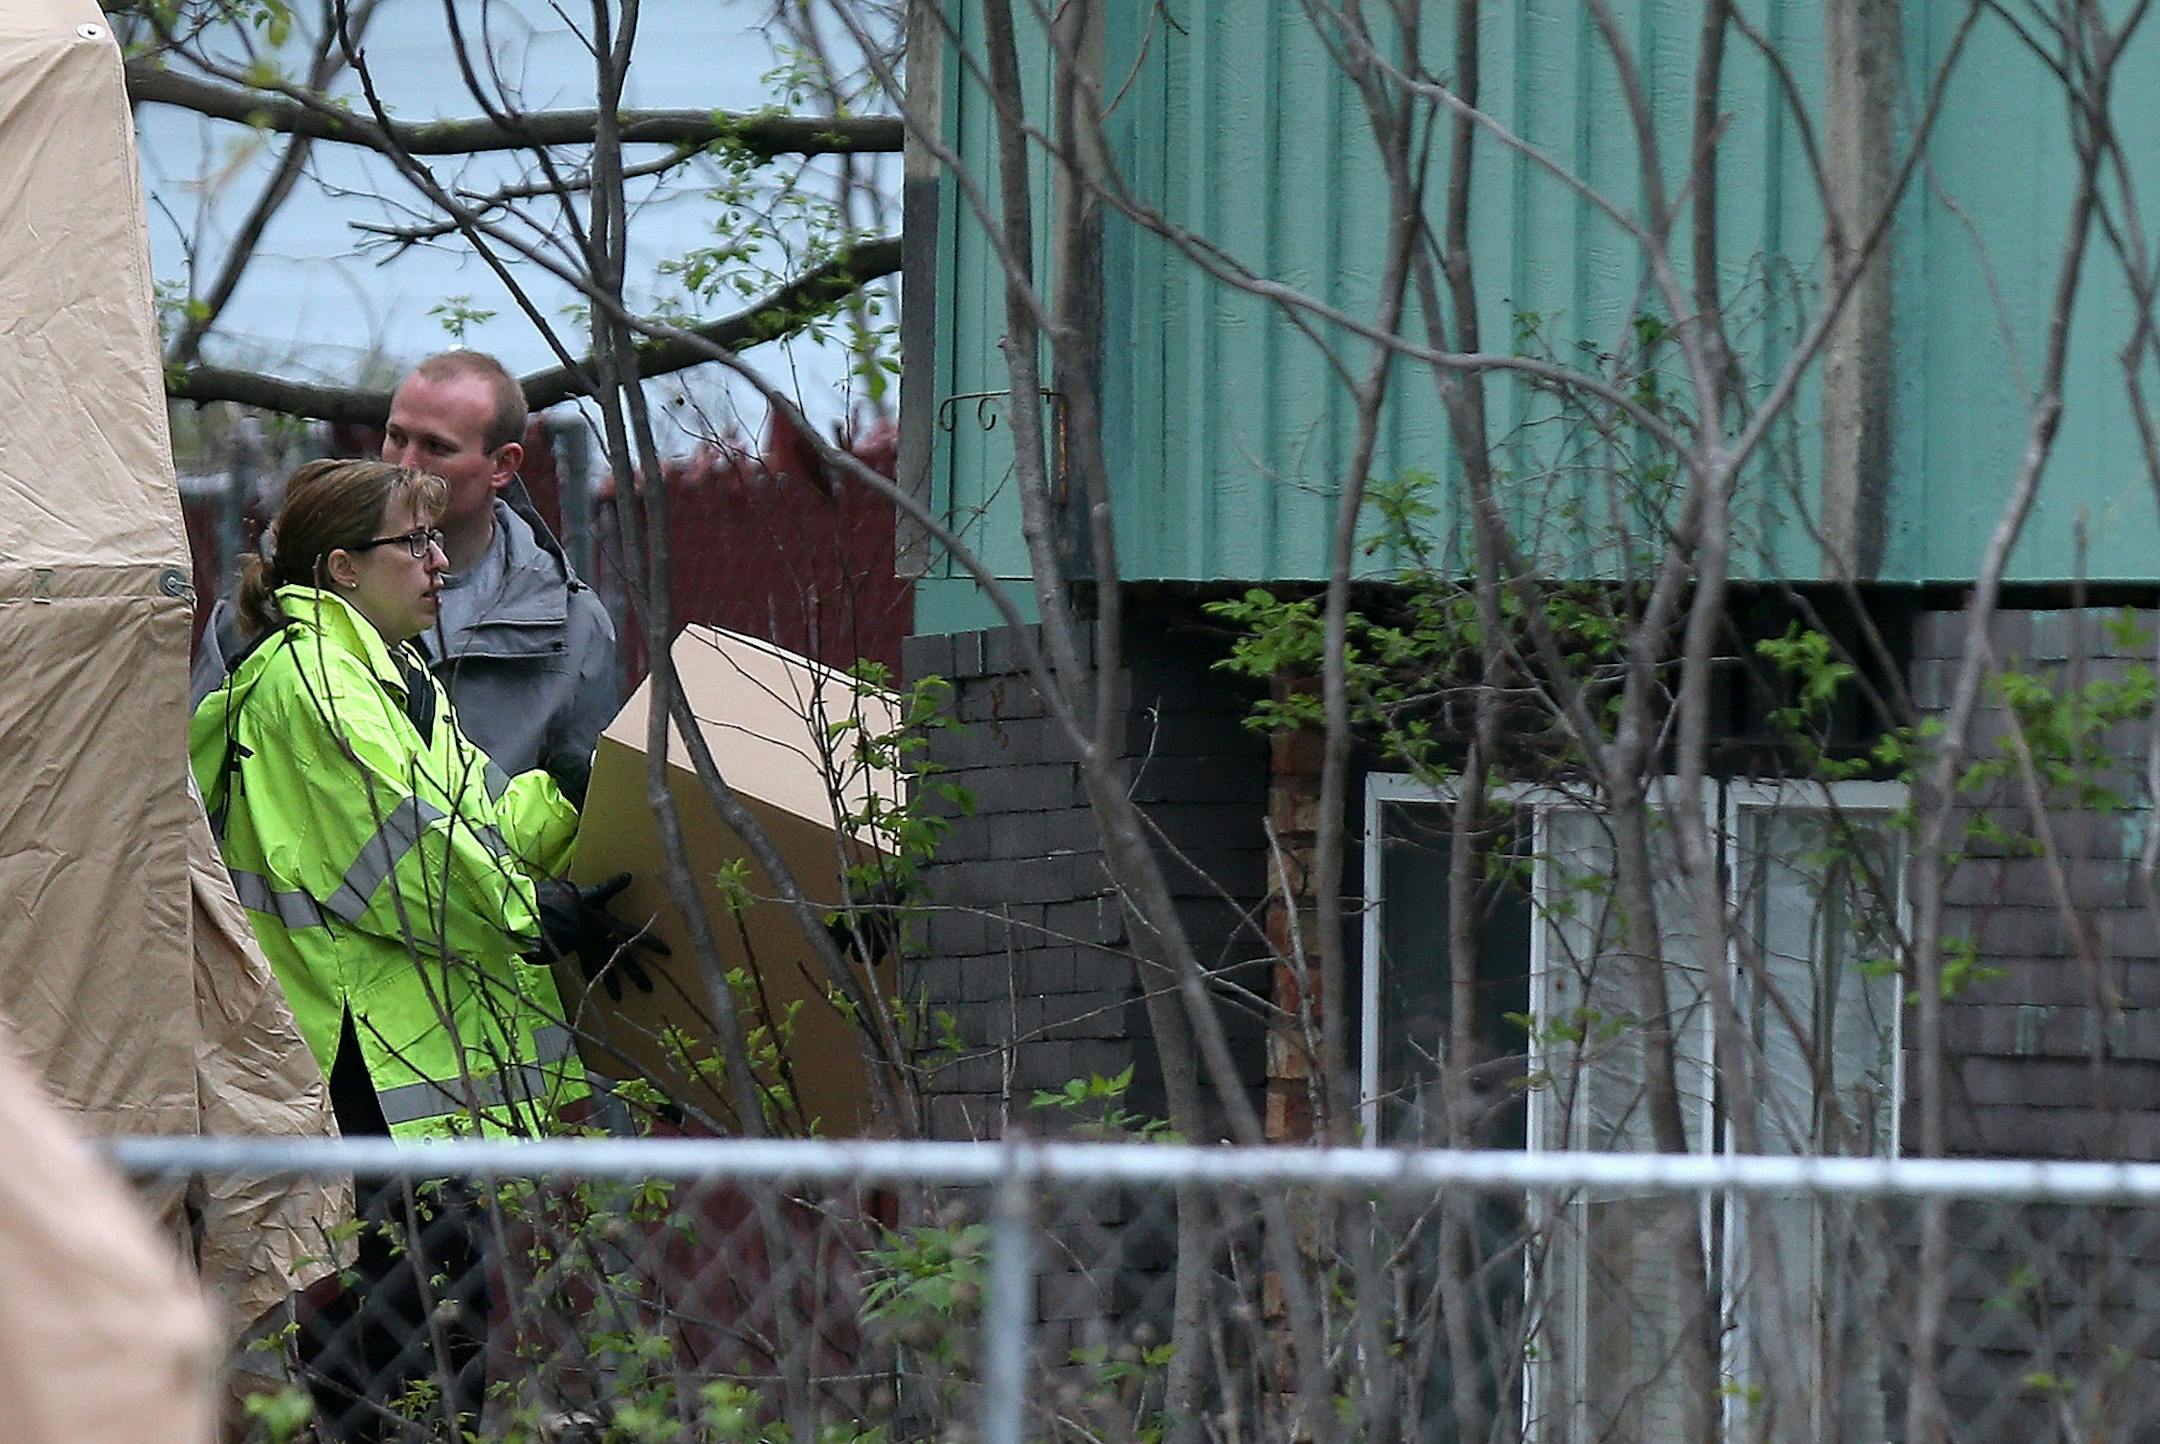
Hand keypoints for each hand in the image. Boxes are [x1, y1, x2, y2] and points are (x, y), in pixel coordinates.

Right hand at [535, 873, 667, 1001]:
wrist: (545, 916)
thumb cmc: (572, 903)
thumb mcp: (594, 894)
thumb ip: (612, 886)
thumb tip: (629, 875)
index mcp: (611, 928)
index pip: (637, 937)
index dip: (653, 944)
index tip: (668, 952)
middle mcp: (603, 942)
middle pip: (624, 962)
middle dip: (636, 975)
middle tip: (648, 989)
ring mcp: (590, 949)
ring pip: (604, 969)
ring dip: (612, 983)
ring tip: (619, 999)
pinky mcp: (577, 951)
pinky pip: (586, 966)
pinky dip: (590, 974)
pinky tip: (592, 984)